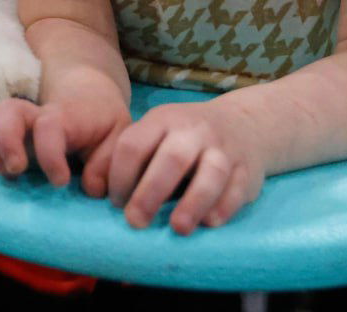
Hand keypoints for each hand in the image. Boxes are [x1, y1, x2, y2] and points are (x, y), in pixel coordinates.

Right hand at [0, 77, 130, 194]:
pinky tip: (2, 168)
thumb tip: (90, 188)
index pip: (49, 127)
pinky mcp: (8, 126)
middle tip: (17, 170)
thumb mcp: (118, 137)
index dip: (49, 155)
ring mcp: (20, 118)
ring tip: (7, 173)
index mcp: (67, 116)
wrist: (88, 95)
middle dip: (5, 141)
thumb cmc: (103, 121)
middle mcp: (38, 114)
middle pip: (9, 111)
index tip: (60, 182)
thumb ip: (107, 162)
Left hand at [107, 98, 266, 234]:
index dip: (120, 177)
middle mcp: (195, 130)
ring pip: (212, 172)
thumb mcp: (158, 133)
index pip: (134, 145)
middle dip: (150, 192)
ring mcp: (224, 148)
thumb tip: (99, 192)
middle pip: (172, 159)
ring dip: (193, 203)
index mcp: (164, 119)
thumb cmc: (184, 138)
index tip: (116, 203)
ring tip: (178, 228)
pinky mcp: (247, 169)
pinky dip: (223, 208)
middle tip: (136, 222)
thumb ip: (135, 156)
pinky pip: (237, 189)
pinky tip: (208, 223)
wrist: (243, 124)